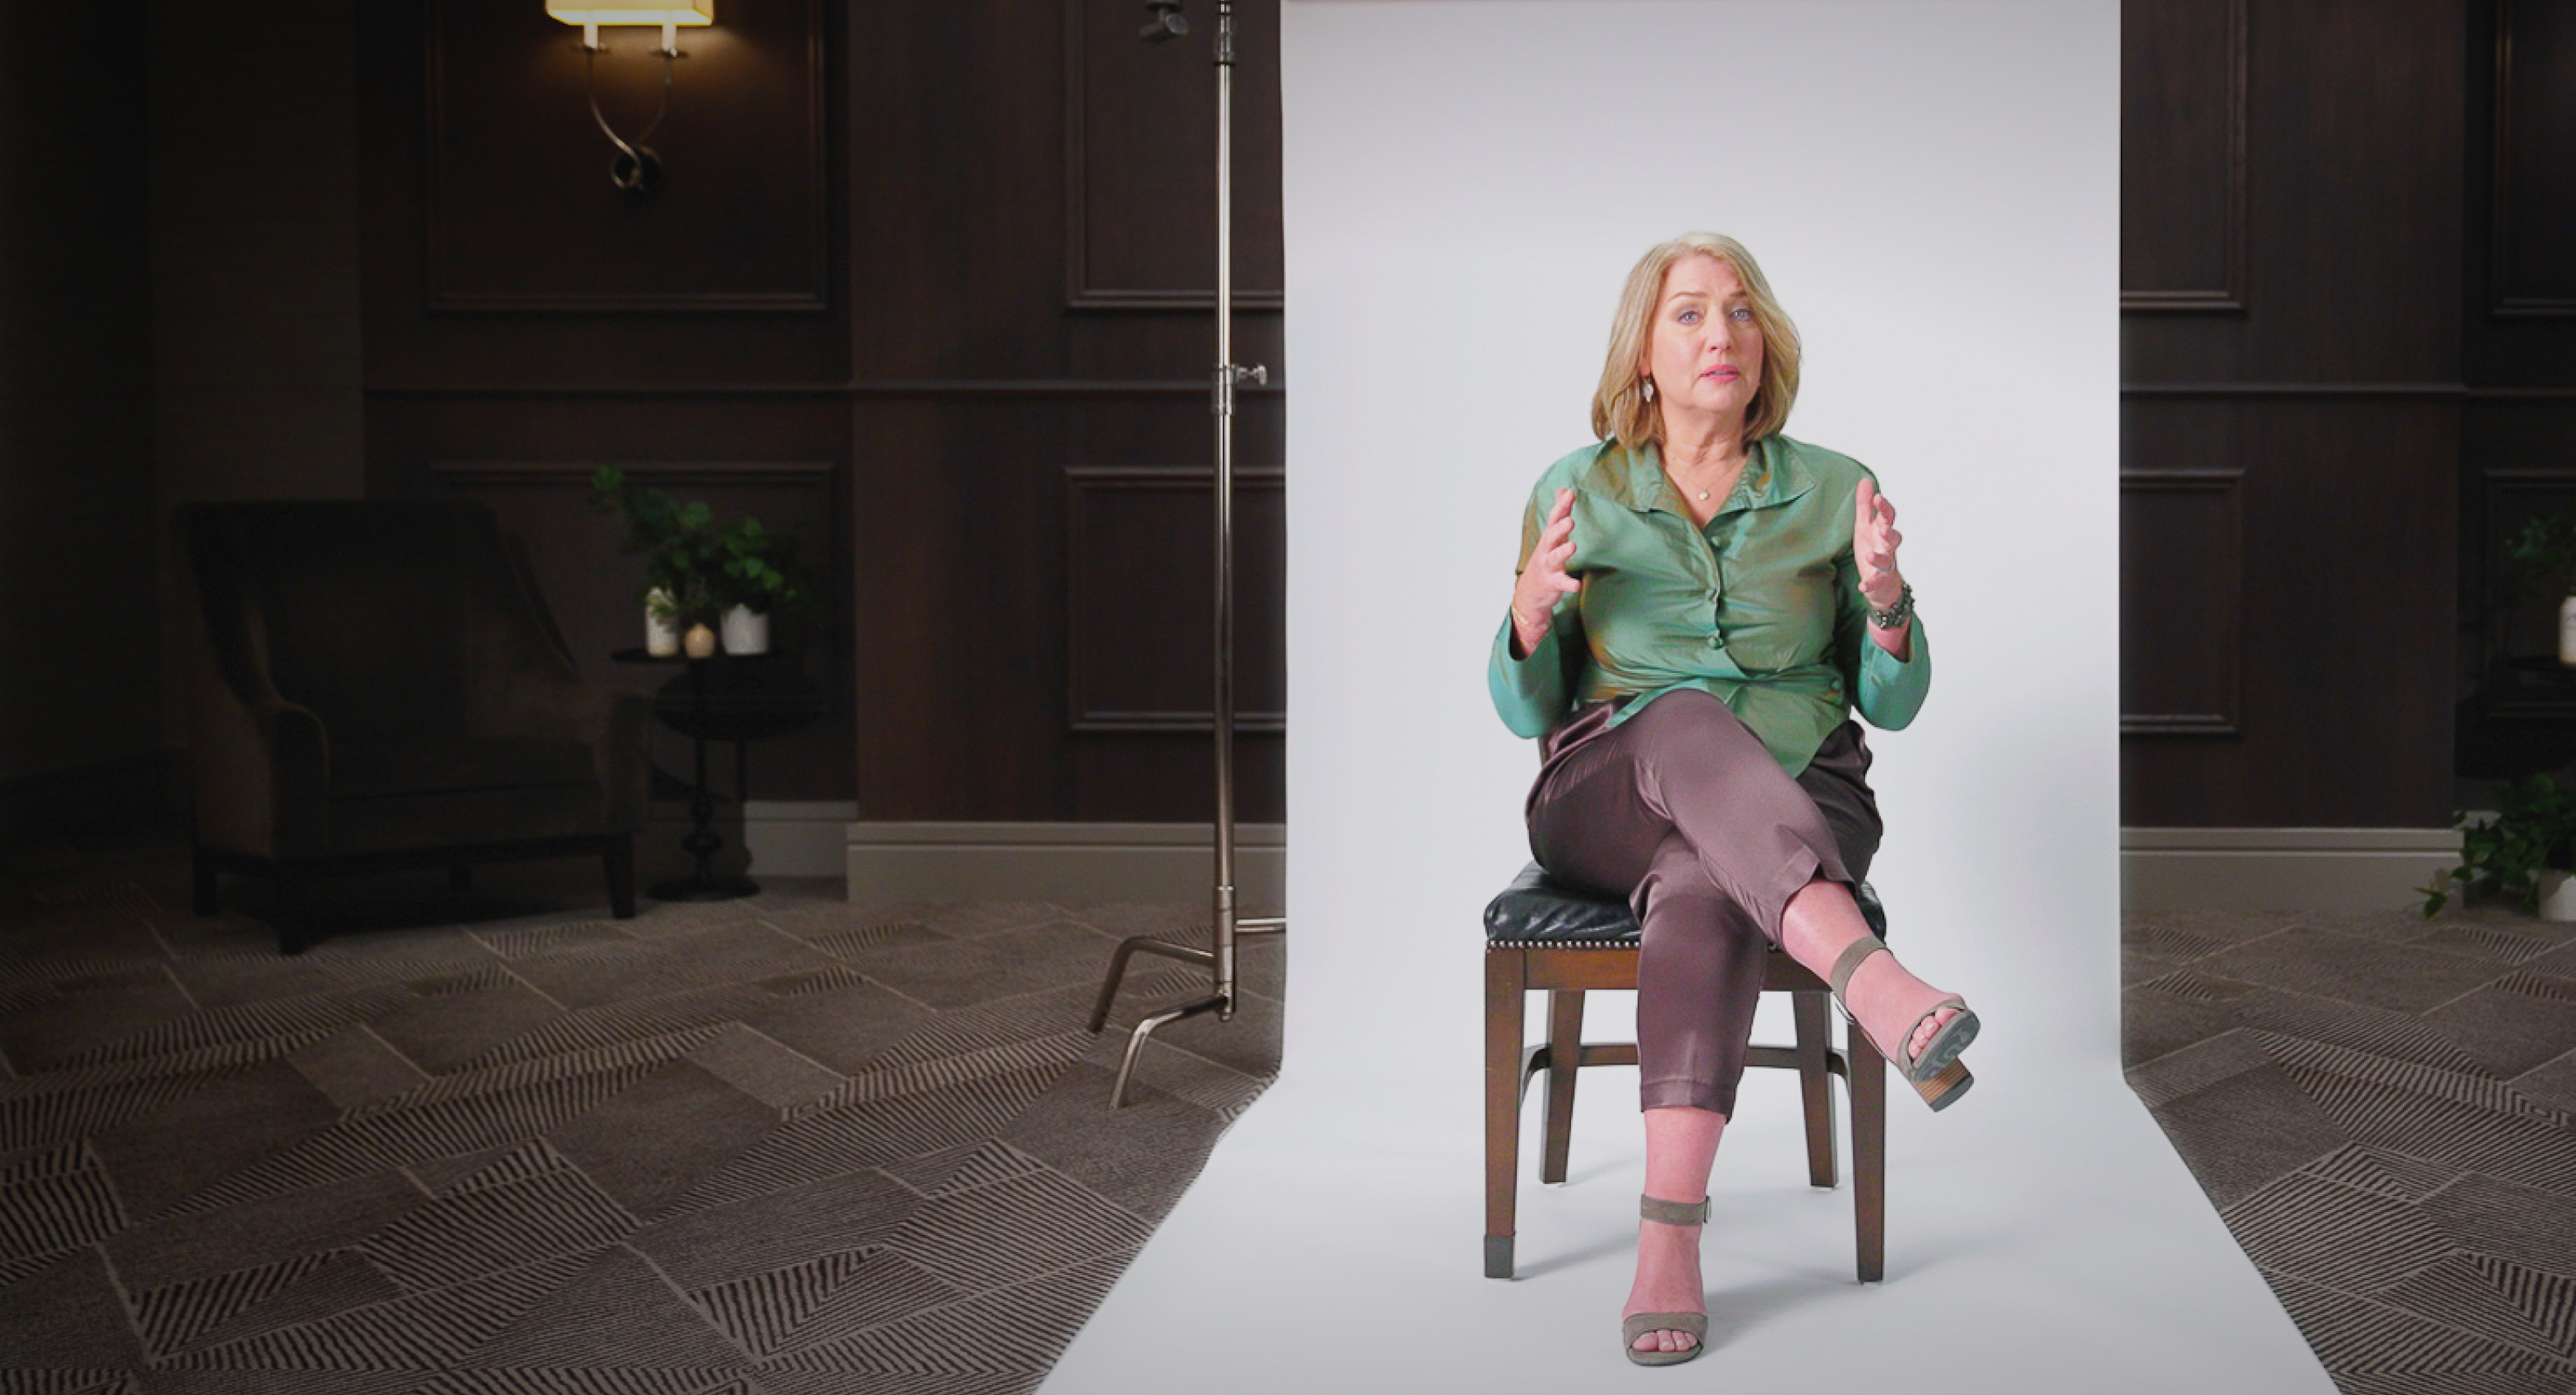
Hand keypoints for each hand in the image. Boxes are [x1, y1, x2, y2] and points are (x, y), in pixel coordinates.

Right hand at [1512, 488, 1578, 652]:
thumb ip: (1560, 513)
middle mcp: (1547, 550)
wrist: (1530, 591)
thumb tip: (1564, 489)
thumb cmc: (1545, 557)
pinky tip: (1577, 585)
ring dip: (1563, 552)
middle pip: (1551, 537)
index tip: (1570, 494)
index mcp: (1550, 537)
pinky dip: (1569, 584)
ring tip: (1573, 545)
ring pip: (1554, 558)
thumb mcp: (1552, 534)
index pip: (1554, 519)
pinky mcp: (1553, 583)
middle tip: (1570, 520)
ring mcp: (1549, 567)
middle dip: (1559, 528)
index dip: (1562, 506)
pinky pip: (1561, 583)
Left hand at [1853, 479, 1903, 609]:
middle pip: (1893, 538)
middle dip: (1889, 532)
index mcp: (1882, 531)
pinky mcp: (1878, 581)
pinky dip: (1870, 585)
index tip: (1877, 497)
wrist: (1882, 583)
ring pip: (1887, 561)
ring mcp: (1885, 565)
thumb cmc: (1874, 548)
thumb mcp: (1865, 525)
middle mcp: (1887, 547)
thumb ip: (1865, 505)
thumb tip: (1866, 480)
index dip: (1884, 507)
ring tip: (1869, 555)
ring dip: (1879, 558)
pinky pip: (1875, 583)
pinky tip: (1862, 586)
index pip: (1888, 517)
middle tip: (1882, 528)